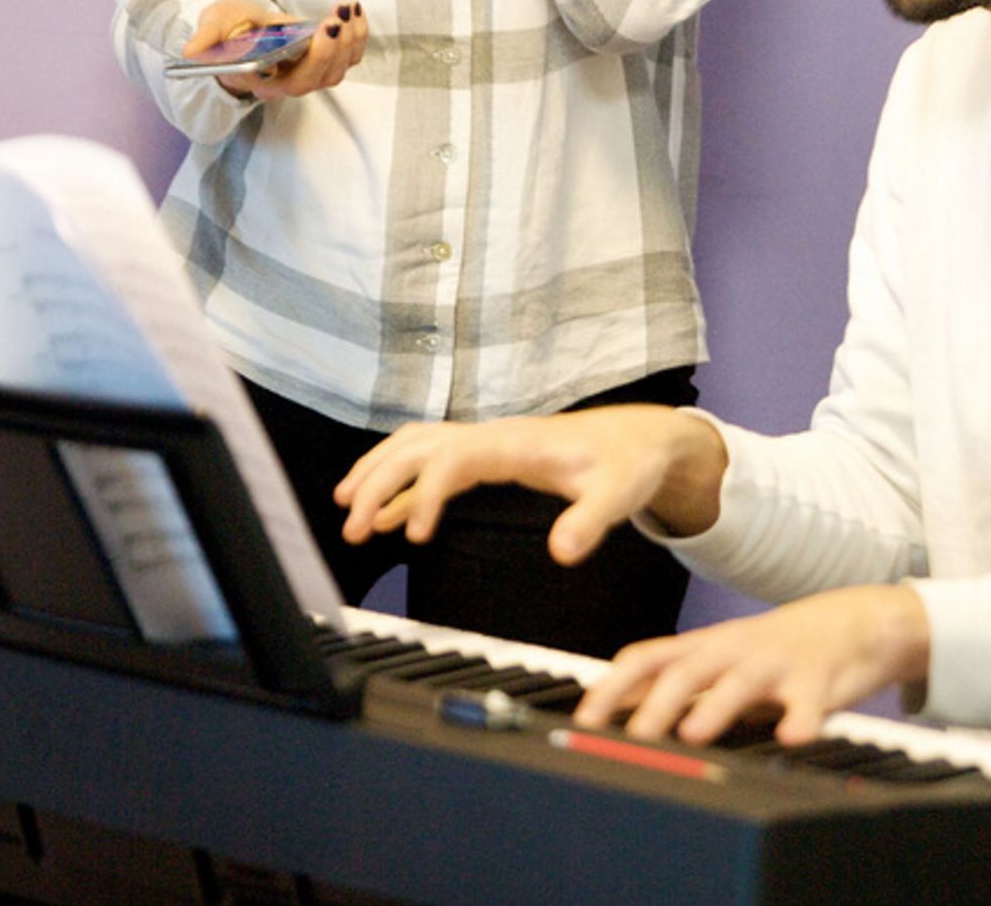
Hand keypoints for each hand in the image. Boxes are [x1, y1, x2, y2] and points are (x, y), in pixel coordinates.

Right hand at [182, 0, 368, 100]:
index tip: (318, 34)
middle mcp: (286, 83)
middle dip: (332, 50)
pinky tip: (353, 9)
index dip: (309, 63)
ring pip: (337, 69)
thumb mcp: (214, 25)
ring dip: (349, 40)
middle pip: (317, 79)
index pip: (287, 83)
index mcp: (259, 80)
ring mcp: (307, 73)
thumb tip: (191, 52)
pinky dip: (357, 35)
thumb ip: (206, 37)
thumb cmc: (228, 29)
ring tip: (347, 8)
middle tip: (334, 20)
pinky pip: (348, 56)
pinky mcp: (323, 60)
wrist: (240, 28)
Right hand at [334, 405, 726, 559]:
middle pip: (419, 446)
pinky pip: (434, 462)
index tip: (414, 539)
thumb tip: (561, 553)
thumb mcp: (619, 495)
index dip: (425, 493)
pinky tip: (387, 519)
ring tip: (348, 512)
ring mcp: (489, 443)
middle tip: (351, 527)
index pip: (452, 458)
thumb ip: (590, 522)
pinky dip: (404, 485)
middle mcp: (494, 436)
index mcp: (516, 442)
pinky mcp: (492, 457)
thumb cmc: (628, 463)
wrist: (642, 438)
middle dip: (379, 480)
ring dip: (380, 473)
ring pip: (418, 446)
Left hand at [575, 586, 930, 746]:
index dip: (612, 688)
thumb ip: (675, 686)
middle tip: (633, 740)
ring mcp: (777, 662)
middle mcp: (734, 649)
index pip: (647, 658)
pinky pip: (810, 700)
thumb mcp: (721, 663)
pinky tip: (793, 738)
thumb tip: (614, 714)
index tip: (583, 723)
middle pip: (688, 668)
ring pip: (742, 680)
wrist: (854, 622)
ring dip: (717, 705)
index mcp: (705, 648)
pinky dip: (801, 719)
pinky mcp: (820, 679)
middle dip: (656, 704)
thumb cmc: (776, 652)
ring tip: (696, 733)